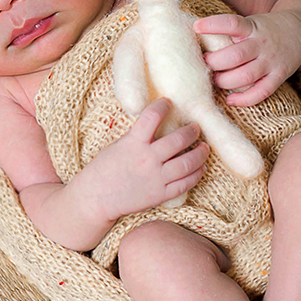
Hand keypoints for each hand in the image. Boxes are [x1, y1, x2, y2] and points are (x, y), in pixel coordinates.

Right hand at [78, 98, 209, 220]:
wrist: (96, 198)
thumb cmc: (103, 170)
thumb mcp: (117, 146)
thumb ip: (137, 137)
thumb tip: (156, 127)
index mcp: (133, 144)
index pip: (152, 117)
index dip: (162, 106)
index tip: (168, 102)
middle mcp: (147, 160)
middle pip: (178, 140)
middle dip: (191, 132)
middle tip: (195, 128)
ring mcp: (156, 178)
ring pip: (187, 163)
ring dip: (200, 153)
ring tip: (204, 147)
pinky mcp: (160, 194)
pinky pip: (185, 183)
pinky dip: (196, 174)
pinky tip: (200, 168)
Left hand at [194, 11, 300, 106]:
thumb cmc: (266, 28)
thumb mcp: (251, 22)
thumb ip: (230, 31)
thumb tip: (195, 39)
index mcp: (252, 27)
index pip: (232, 23)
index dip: (213, 25)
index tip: (196, 27)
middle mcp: (261, 44)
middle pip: (234, 56)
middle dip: (214, 62)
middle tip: (204, 63)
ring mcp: (271, 62)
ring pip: (245, 76)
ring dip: (225, 81)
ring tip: (215, 80)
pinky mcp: (279, 76)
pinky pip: (261, 92)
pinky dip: (244, 99)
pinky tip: (230, 99)